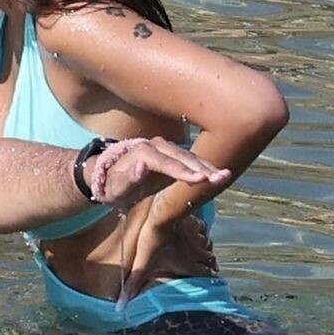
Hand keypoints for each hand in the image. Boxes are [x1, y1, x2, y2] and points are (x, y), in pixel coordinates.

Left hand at [85, 138, 229, 209]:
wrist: (108, 175)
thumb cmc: (111, 185)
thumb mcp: (114, 187)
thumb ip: (127, 178)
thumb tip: (142, 166)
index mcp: (142, 153)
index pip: (166, 163)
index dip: (183, 171)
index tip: (200, 179)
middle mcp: (156, 146)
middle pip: (182, 157)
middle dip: (202, 167)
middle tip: (221, 178)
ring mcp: (166, 149)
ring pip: (190, 157)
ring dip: (208, 166)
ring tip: (225, 176)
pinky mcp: (173, 156)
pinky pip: (191, 160)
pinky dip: (205, 167)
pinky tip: (220, 174)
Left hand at [116, 206, 216, 305]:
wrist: (161, 213)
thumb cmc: (151, 240)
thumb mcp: (141, 265)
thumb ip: (133, 284)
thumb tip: (120, 307)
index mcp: (187, 263)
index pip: (206, 273)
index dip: (208, 276)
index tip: (208, 277)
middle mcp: (196, 251)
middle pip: (210, 260)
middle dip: (209, 263)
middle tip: (207, 265)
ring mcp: (197, 235)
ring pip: (207, 244)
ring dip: (205, 248)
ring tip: (201, 250)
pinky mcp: (193, 220)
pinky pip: (202, 227)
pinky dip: (201, 230)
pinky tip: (195, 229)